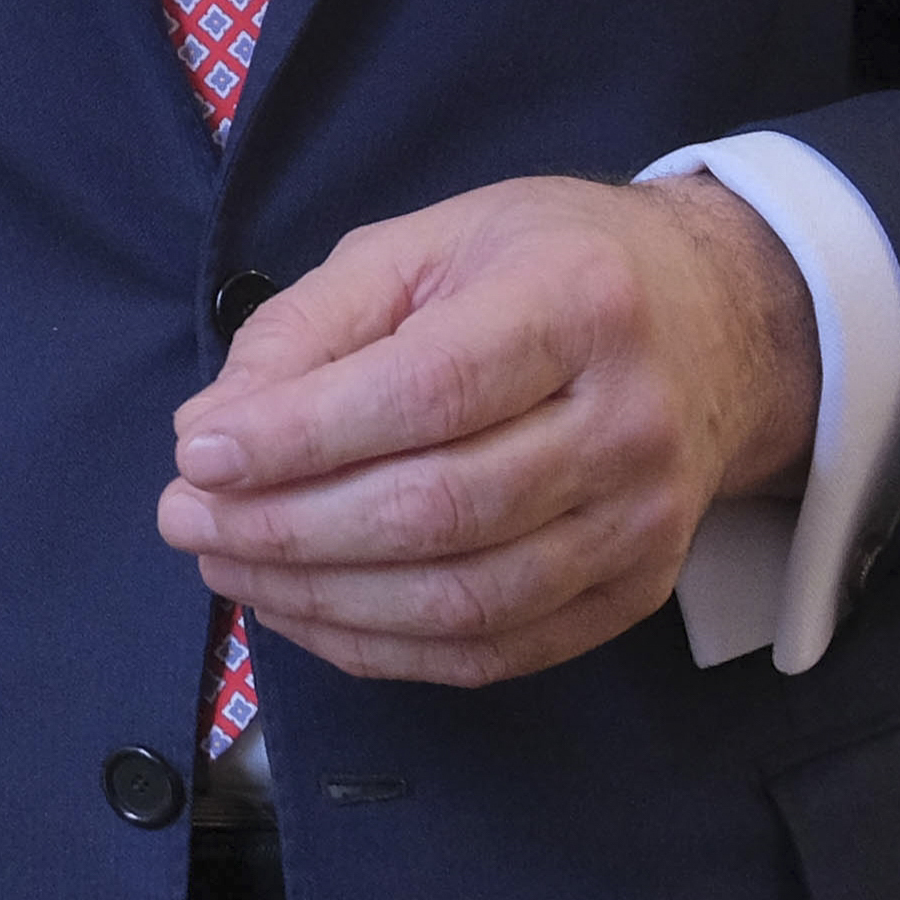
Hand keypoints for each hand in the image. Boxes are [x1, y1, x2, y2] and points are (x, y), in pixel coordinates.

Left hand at [158, 173, 815, 686]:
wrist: (714, 326)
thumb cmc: (544, 267)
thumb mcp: (419, 248)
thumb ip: (309, 328)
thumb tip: (215, 432)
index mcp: (576, 304)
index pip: (426, 391)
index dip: (301, 435)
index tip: (199, 453)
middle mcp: (627, 422)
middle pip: (440, 509)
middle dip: (288, 526)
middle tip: (185, 517)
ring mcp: (643, 522)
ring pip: (465, 598)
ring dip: (320, 598)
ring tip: (225, 562)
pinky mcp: (635, 594)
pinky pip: (495, 652)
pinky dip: (381, 647)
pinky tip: (303, 610)